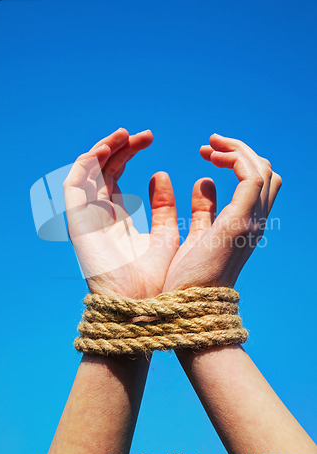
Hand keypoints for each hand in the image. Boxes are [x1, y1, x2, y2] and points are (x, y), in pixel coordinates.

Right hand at [64, 128, 178, 297]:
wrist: (148, 308)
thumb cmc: (160, 280)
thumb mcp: (167, 234)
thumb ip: (164, 206)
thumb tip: (161, 173)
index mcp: (117, 218)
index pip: (115, 175)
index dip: (129, 153)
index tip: (150, 137)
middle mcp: (99, 215)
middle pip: (101, 170)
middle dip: (120, 147)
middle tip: (144, 133)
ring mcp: (88, 218)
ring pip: (87, 173)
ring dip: (104, 150)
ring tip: (127, 134)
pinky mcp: (80, 223)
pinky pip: (75, 186)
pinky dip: (87, 164)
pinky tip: (108, 149)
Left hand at [163, 134, 281, 290]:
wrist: (188, 308)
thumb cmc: (188, 279)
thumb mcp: (198, 236)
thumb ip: (204, 211)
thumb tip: (204, 183)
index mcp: (245, 224)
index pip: (256, 182)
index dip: (236, 161)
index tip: (208, 153)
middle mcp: (254, 220)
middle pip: (265, 172)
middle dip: (238, 152)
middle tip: (209, 146)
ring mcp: (251, 220)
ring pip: (262, 170)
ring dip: (237, 151)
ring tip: (210, 146)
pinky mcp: (240, 221)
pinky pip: (251, 177)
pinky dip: (236, 160)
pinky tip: (211, 158)